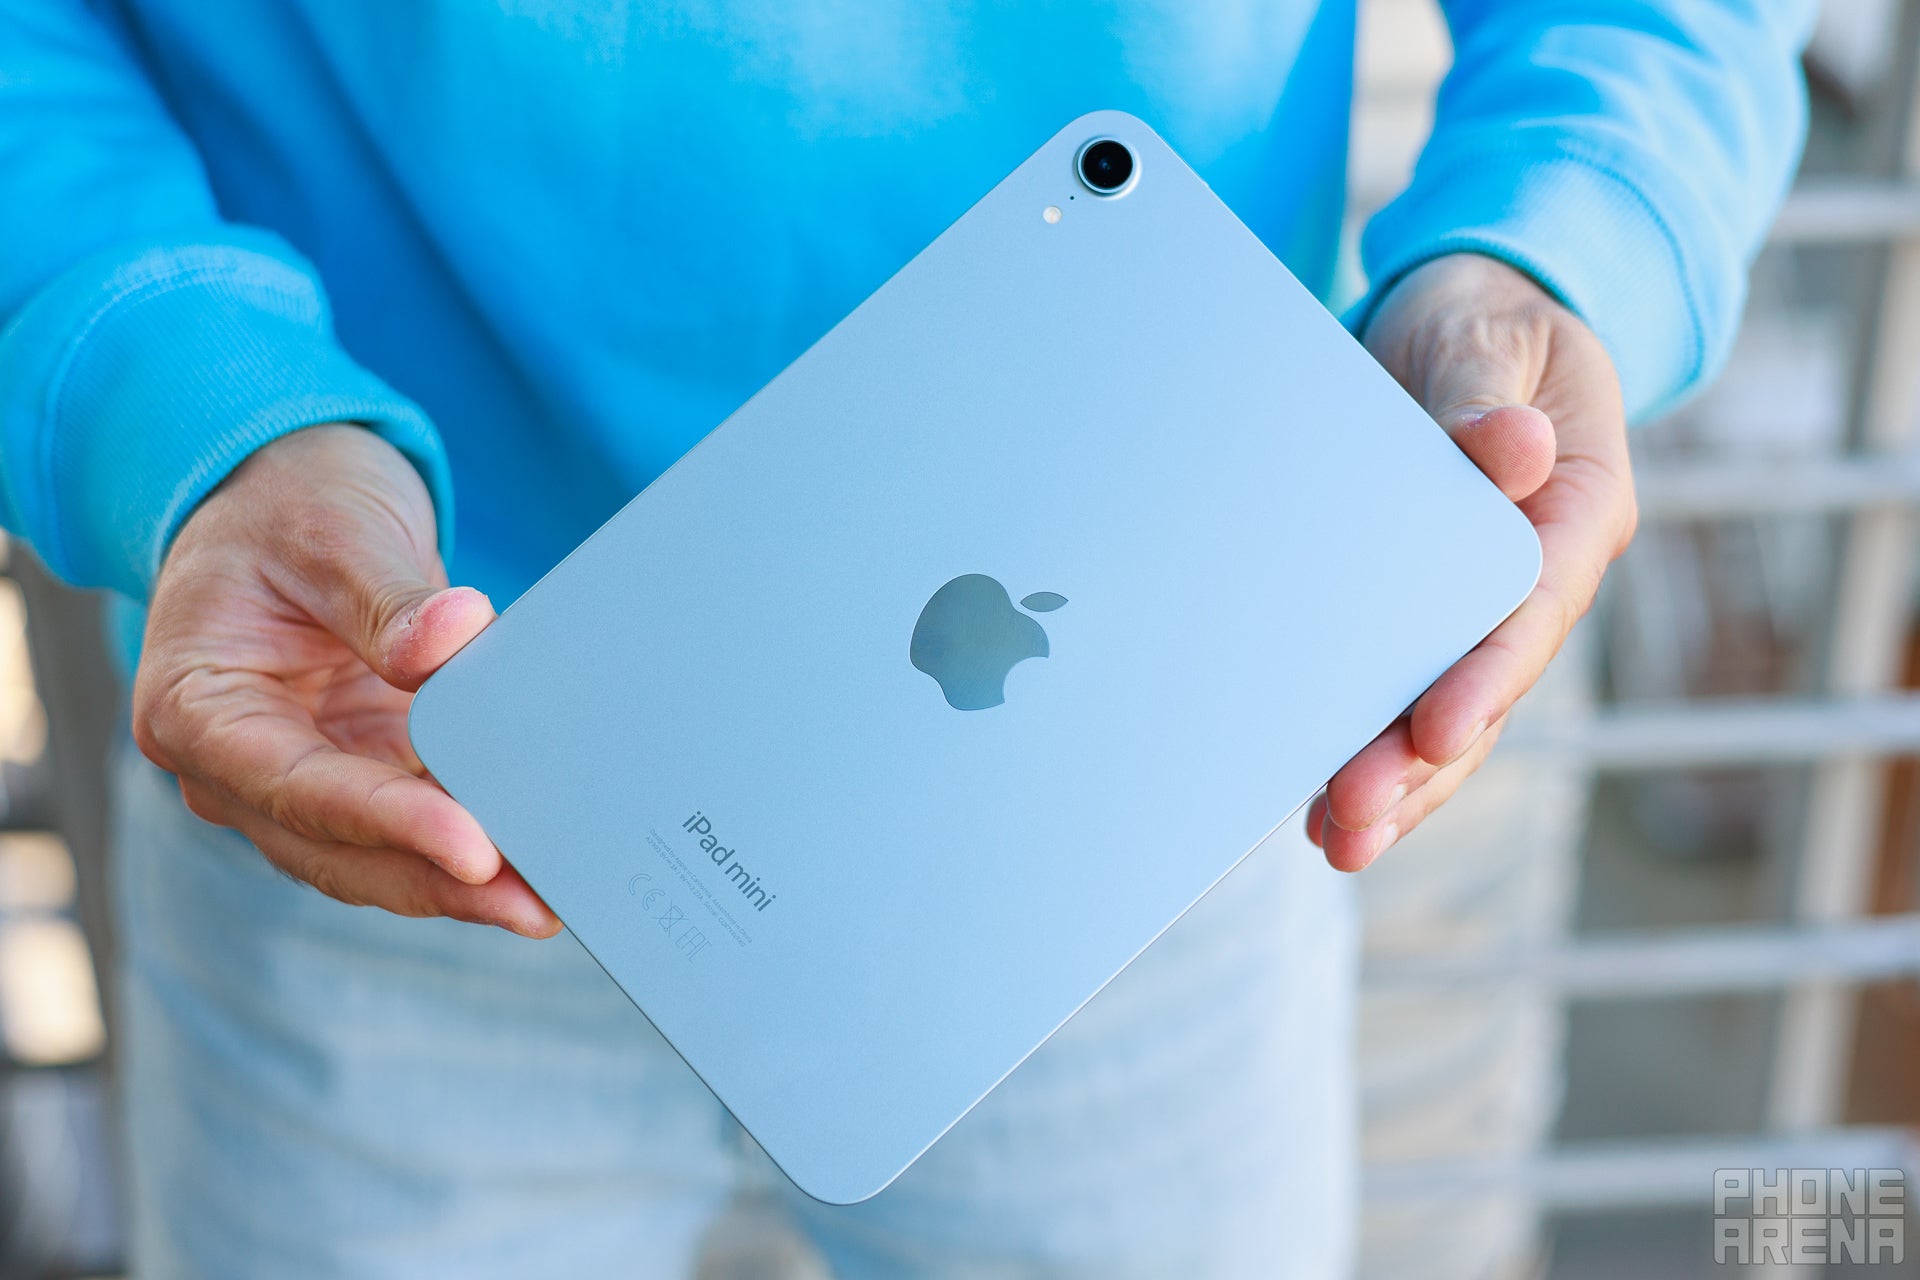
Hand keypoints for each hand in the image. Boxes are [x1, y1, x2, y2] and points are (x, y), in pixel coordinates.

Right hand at [133, 424, 561, 936]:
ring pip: (378, 857)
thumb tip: (454, 641)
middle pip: (339, 850)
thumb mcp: (333, 530)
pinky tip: (537, 859)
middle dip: (439, 883)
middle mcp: (237, 766)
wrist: (284, 491)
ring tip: (552, 898)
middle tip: (535, 907)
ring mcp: (299, 777)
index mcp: (195, 707)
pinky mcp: (358, 772)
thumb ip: (388, 599)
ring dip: (462, 884)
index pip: (297, 787)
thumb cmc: (289, 505)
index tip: (473, 847)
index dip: (389, 823)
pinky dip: (470, 845)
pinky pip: (412, 826)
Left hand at [1307, 254, 1636, 870]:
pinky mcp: (1433, 617)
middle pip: (1490, 685)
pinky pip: (1410, 699)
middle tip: (1353, 817)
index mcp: (1577, 504)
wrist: (1462, 321)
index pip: (1536, 603)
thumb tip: (1513, 450)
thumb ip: (1491, 395)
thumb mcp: (1489, 333)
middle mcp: (1541, 573)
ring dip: (1396, 786)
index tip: (1435, 729)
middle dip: (1422, 762)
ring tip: (1339, 843)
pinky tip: (1323, 811)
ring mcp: (1488, 606)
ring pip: (1452, 716)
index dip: (1488, 672)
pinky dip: (1371, 756)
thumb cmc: (1481, 320)